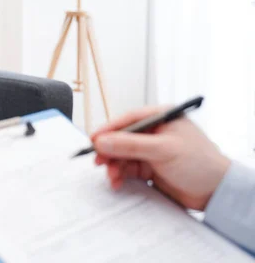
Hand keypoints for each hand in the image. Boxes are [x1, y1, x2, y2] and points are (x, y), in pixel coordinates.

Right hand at [92, 106, 230, 210]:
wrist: (217, 193)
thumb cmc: (201, 163)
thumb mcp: (163, 149)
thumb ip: (131, 145)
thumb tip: (103, 140)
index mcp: (161, 118)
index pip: (129, 120)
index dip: (109, 129)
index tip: (93, 139)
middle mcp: (155, 133)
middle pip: (123, 138)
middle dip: (109, 151)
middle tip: (98, 161)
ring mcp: (153, 151)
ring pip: (124, 155)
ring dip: (114, 166)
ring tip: (112, 176)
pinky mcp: (151, 168)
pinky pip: (129, 169)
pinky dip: (121, 175)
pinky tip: (118, 181)